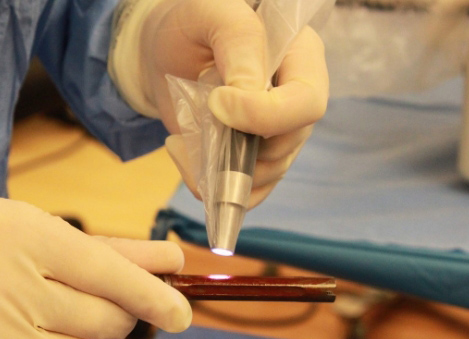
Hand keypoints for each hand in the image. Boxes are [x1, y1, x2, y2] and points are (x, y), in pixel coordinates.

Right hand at [0, 200, 190, 338]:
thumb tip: (171, 261)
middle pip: (103, 321)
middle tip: (95, 303)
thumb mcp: (26, 226)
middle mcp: (3, 290)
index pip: (107, 272)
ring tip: (52, 320)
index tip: (182, 313)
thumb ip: (104, 247)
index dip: (153, 295)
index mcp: (18, 237)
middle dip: (115, 315)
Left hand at [110, 0, 328, 206]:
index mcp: (300, 56)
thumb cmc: (190, 23)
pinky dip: (211, 186)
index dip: (265, 114)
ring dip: (218, 169)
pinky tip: (183, 155)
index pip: (306, 101)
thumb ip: (239, 42)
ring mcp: (275, 133)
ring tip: (180, 142)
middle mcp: (295, 99)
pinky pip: (245, 190)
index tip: (216, 103)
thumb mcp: (211, 12)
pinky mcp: (251, 156)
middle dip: (238, 146)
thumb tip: (249, 94)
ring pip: (266, 173)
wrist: (162, 49)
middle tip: (198, 123)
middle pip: (288, 144)